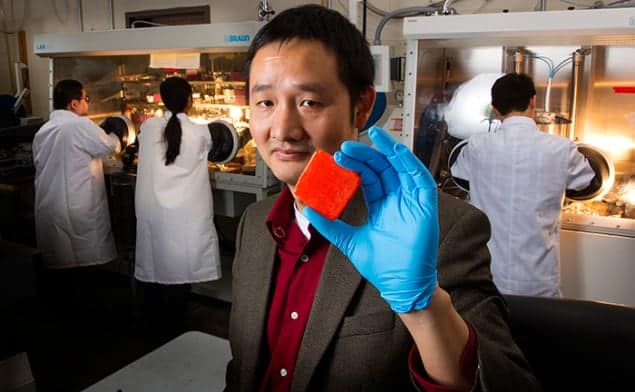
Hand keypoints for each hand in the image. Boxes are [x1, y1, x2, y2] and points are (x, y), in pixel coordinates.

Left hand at [303, 126, 438, 312]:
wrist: (400, 285)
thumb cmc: (381, 266)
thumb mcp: (349, 241)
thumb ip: (331, 226)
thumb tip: (308, 212)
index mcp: (381, 205)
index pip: (369, 177)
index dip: (356, 164)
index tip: (339, 155)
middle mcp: (397, 199)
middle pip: (383, 168)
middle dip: (367, 155)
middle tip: (347, 146)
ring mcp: (412, 201)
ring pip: (402, 167)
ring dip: (389, 150)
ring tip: (374, 136)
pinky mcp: (426, 206)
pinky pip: (420, 178)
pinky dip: (410, 163)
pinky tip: (397, 152)